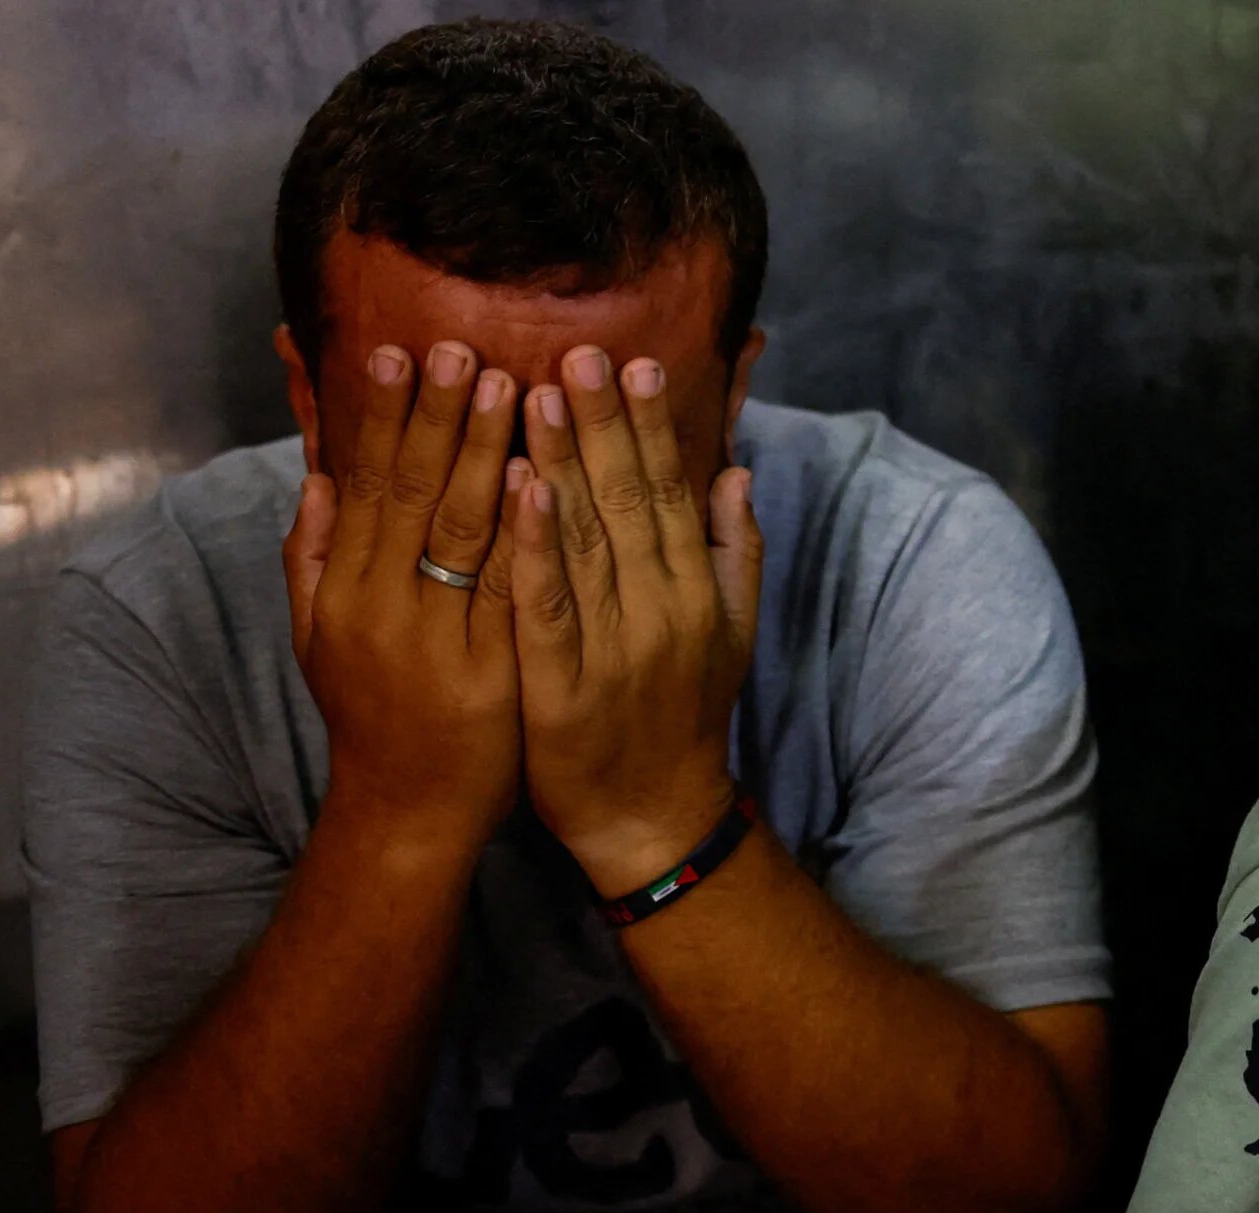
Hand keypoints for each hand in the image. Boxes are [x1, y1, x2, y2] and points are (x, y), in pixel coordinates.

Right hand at [284, 342, 523, 846]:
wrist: (409, 810)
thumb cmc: (372, 714)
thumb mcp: (320, 637)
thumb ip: (313, 557)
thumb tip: (315, 477)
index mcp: (345, 590)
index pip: (367, 486)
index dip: (384, 417)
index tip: (399, 353)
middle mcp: (383, 607)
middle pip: (413, 494)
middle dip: (437, 415)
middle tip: (460, 346)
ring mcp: (438, 639)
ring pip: (461, 530)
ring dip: (483, 451)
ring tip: (507, 383)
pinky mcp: (492, 669)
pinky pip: (510, 588)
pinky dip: (524, 531)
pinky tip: (540, 478)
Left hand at [509, 346, 760, 895]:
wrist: (652, 814)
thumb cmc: (684, 716)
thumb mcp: (730, 633)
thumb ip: (734, 551)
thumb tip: (738, 472)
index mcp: (694, 592)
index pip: (668, 494)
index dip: (648, 428)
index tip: (630, 363)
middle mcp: (660, 611)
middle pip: (626, 503)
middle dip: (601, 424)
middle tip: (575, 352)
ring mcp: (613, 646)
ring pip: (584, 542)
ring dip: (561, 462)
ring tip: (536, 393)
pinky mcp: (563, 682)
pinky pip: (548, 604)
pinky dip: (536, 546)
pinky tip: (520, 490)